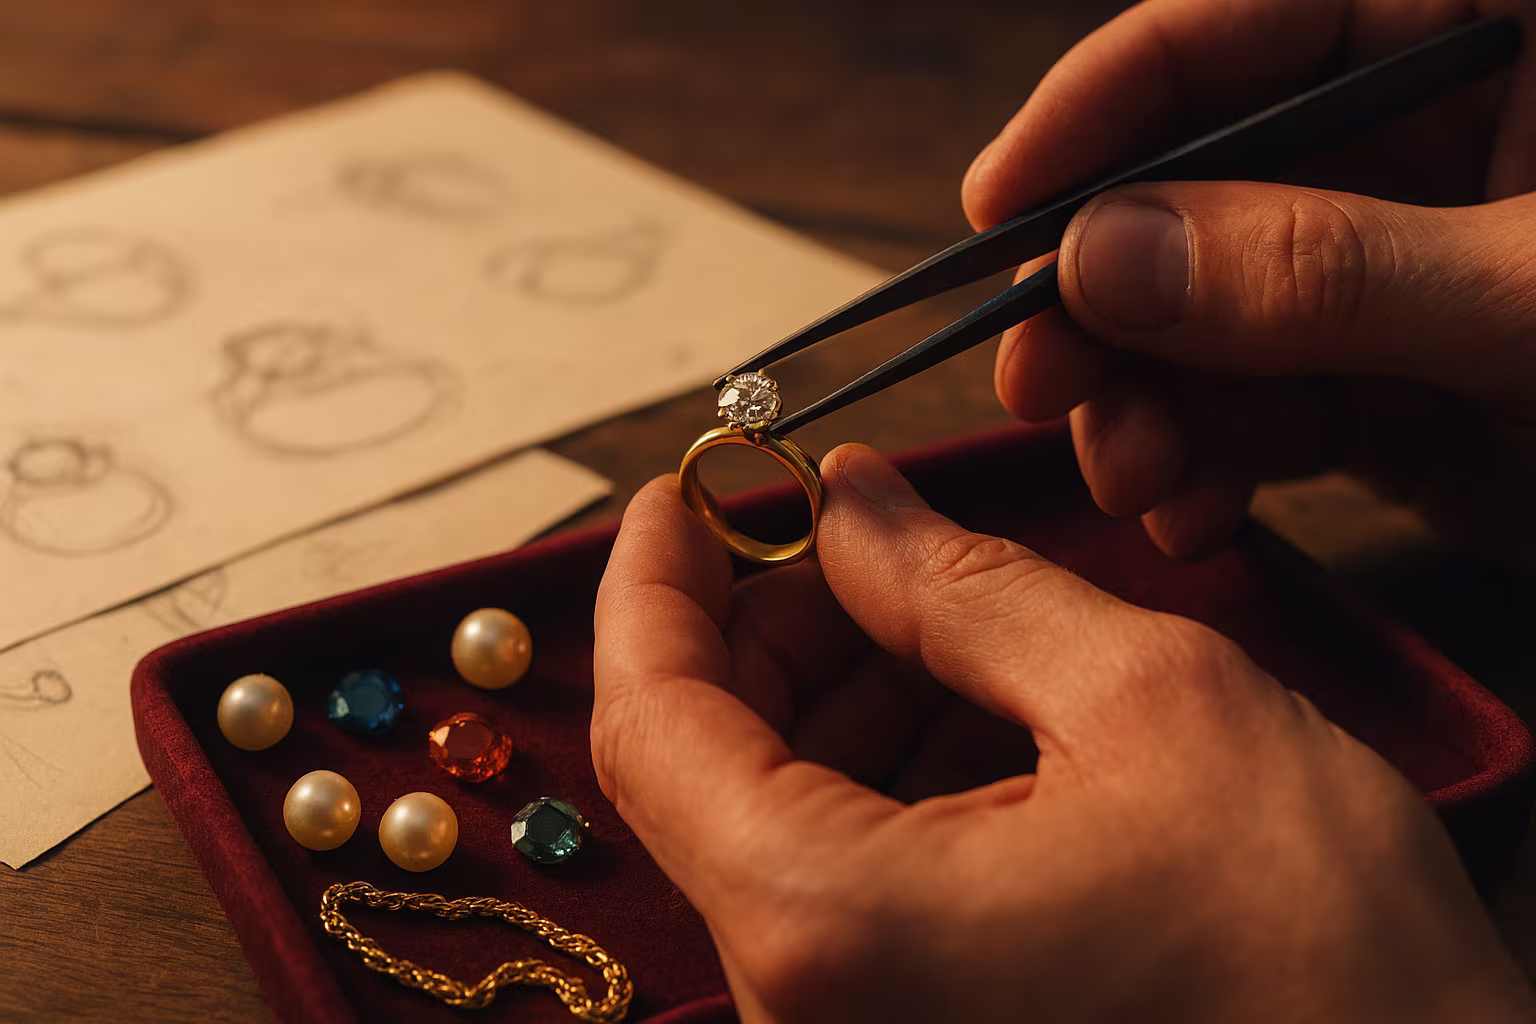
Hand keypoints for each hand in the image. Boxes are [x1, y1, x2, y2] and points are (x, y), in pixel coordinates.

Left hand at [592, 444, 1533, 1022]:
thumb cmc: (1323, 968)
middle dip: (771, 627)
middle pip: (704, 763)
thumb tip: (853, 505)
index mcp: (827, 923)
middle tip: (859, 538)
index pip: (652, 718)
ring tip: (945, 612)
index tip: (685, 492)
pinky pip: (842, 885)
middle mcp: (803, 1006)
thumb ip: (968, 584)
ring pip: (775, 818)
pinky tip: (975, 714)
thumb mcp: (1150, 705)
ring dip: (839, 694)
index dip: (653, 581)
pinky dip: (883, 779)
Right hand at [962, 0, 1535, 563]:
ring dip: (1145, 407)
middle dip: (1105, 303)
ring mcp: (1389, 266)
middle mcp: (1414, 135)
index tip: (993, 213)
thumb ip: (1321, 268)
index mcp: (1474, 25)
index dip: (1094, 112)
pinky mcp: (1385, 381)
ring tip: (1136, 479)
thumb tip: (1102, 259)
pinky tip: (1195, 514)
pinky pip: (1256, 411)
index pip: (1232, 30)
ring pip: (1201, 318)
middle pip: (1187, 188)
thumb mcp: (1532, 296)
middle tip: (1041, 383)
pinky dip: (1210, 466)